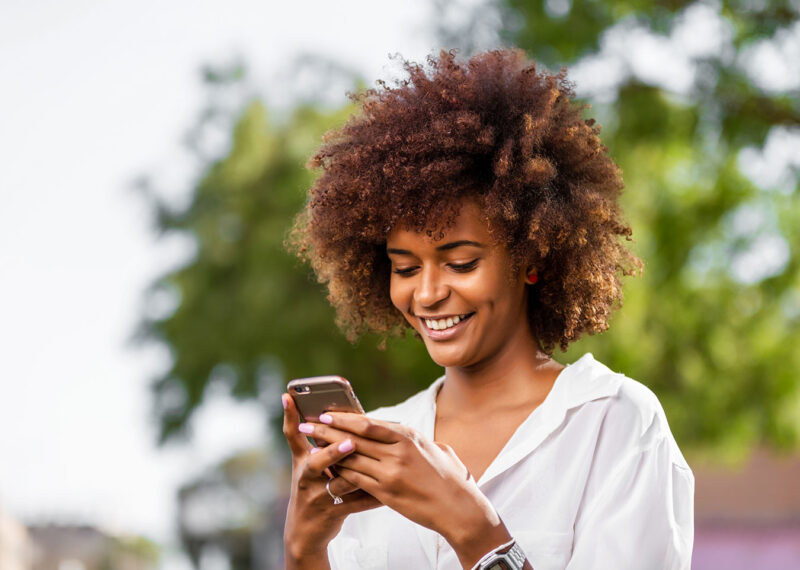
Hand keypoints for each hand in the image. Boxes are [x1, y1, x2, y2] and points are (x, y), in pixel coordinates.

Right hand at [281, 395, 380, 568]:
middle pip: (316, 463)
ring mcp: (318, 497)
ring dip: (358, 475)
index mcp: (302, 461)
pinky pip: (356, 504)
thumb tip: (329, 411)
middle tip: (349, 442)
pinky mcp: (332, 513)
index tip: (288, 397)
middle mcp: (306, 478)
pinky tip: (388, 492)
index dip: (290, 416)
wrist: (305, 532)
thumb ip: (315, 442)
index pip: (292, 435)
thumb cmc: (312, 488)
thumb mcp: (307, 466)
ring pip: (340, 484)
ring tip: (374, 465)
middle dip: (332, 453)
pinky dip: (373, 498)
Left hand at [300, 412, 511, 566]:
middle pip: (354, 437)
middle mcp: (398, 451)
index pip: (368, 422)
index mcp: (408, 436)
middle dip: (327, 430)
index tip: (325, 413)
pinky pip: (356, 480)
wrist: (458, 508)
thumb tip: (397, 431)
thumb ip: (412, 439)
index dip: (343, 418)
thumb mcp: (434, 448)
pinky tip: (328, 470)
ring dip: (328, 452)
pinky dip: (340, 474)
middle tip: (307, 424)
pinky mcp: (387, 492)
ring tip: (311, 446)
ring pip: (351, 458)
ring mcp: (391, 472)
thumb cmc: (449, 477)